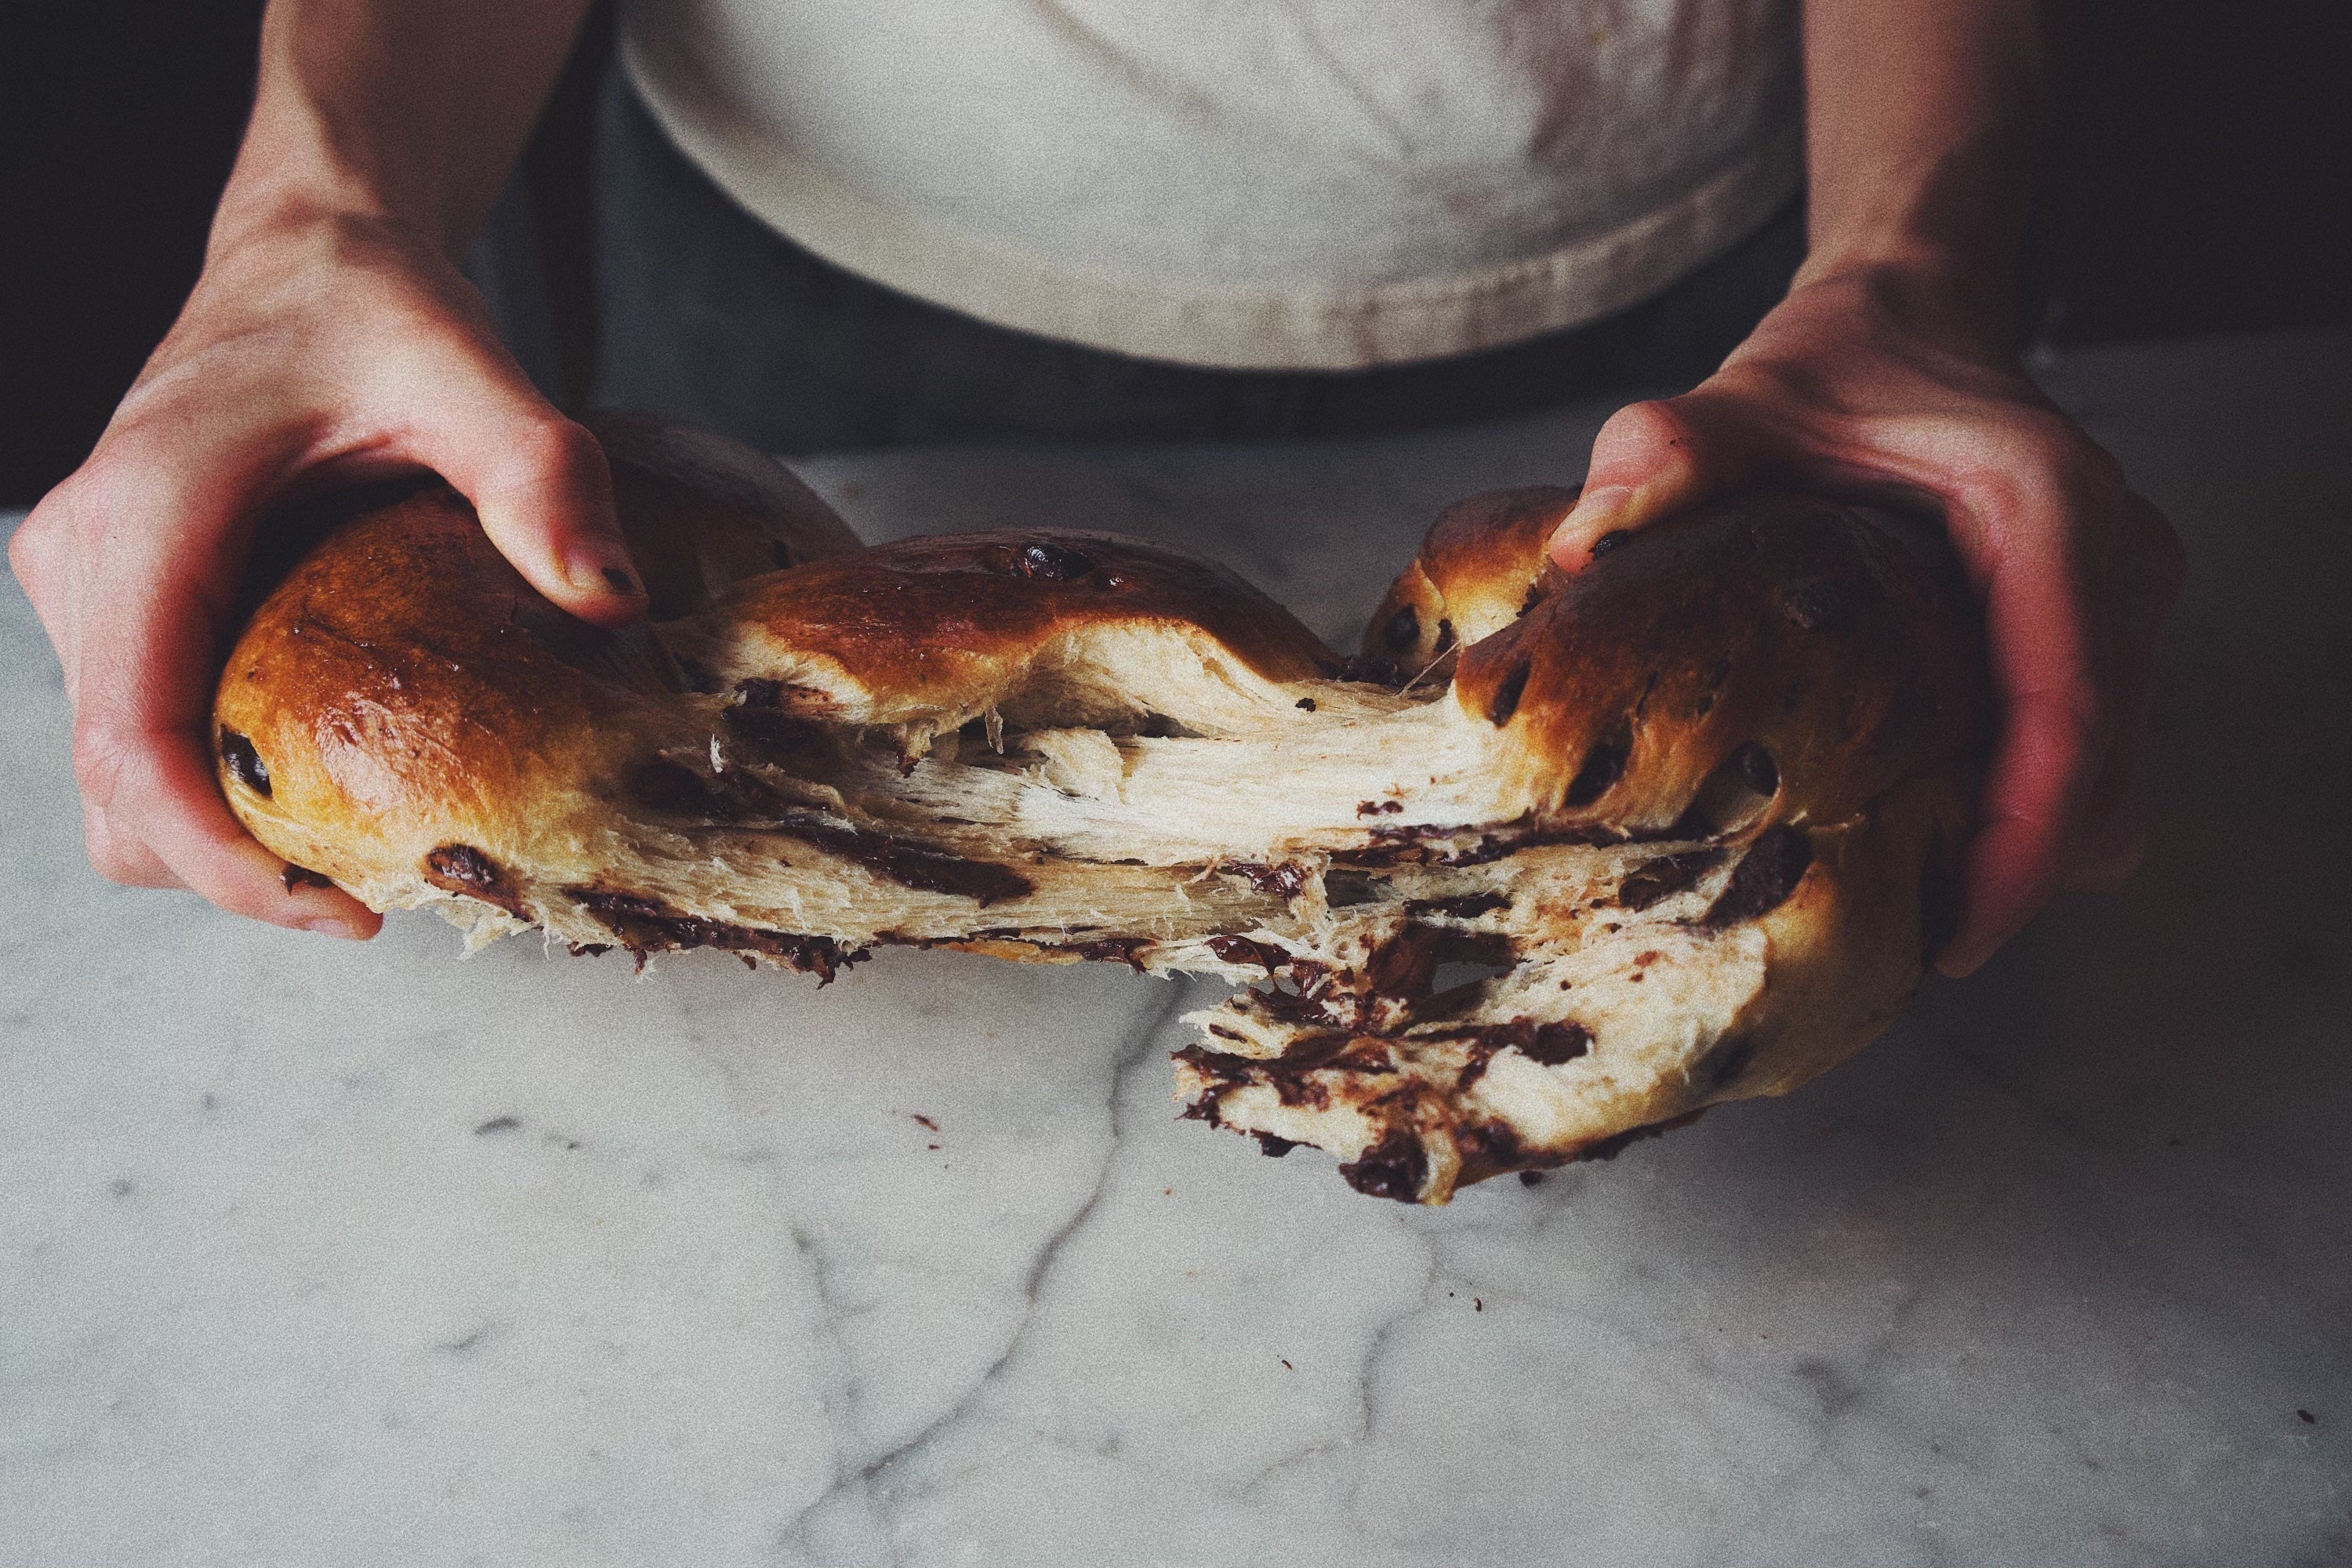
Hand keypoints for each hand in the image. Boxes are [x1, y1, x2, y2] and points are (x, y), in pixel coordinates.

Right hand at [9, 207, 645, 938]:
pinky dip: (227, 788)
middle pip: (116, 794)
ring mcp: (93, 590)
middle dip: (237, 869)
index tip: (344, 908)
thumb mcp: (472, 371)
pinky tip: (341, 776)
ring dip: (228, 838)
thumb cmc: (372, 305)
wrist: (310, 252)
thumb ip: (544, 477)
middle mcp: (88, 563)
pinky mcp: (126, 606)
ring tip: (371, 843)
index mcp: (146, 515)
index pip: (133, 744)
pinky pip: (151, 738)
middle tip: (387, 888)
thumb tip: (614, 603)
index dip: (221, 861)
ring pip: (121, 784)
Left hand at [1546, 262, 2185, 974]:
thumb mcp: (1744, 393)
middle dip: (2009, 874)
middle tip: (1892, 951)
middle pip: (2095, 775)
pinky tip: (1912, 840)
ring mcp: (2114, 609)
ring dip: (2012, 855)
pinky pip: (2071, 760)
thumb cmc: (1844, 360)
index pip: (2070, 713)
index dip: (2022, 842)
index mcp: (2053, 516)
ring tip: (1895, 911)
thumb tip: (1586, 543)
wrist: (1914, 314)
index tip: (1955, 935)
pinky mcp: (2087, 640)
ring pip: (2097, 783)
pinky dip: (2008, 814)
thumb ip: (1669, 451)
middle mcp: (2114, 567)